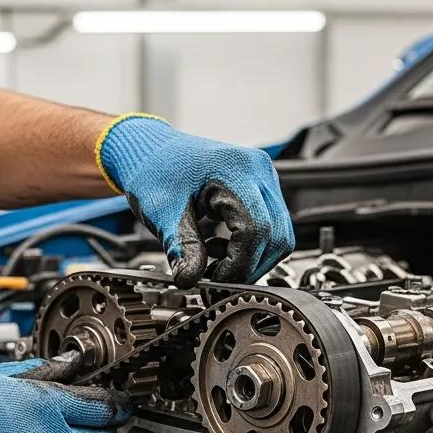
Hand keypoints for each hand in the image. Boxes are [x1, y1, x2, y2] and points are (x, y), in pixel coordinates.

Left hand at [97, 114, 294, 287]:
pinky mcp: (260, 189)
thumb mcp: (163, 214)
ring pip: (279, 235)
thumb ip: (182, 248)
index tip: (215, 281)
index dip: (238, 264)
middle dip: (248, 267)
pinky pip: (271, 227)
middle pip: (277, 236)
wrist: (153, 151)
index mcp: (237, 170)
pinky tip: (219, 248)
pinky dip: (249, 247)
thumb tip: (191, 281)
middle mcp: (258, 170)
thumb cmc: (155, 171)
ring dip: (250, 259)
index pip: (256, 230)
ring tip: (214, 262)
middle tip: (215, 279)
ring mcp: (264, 178)